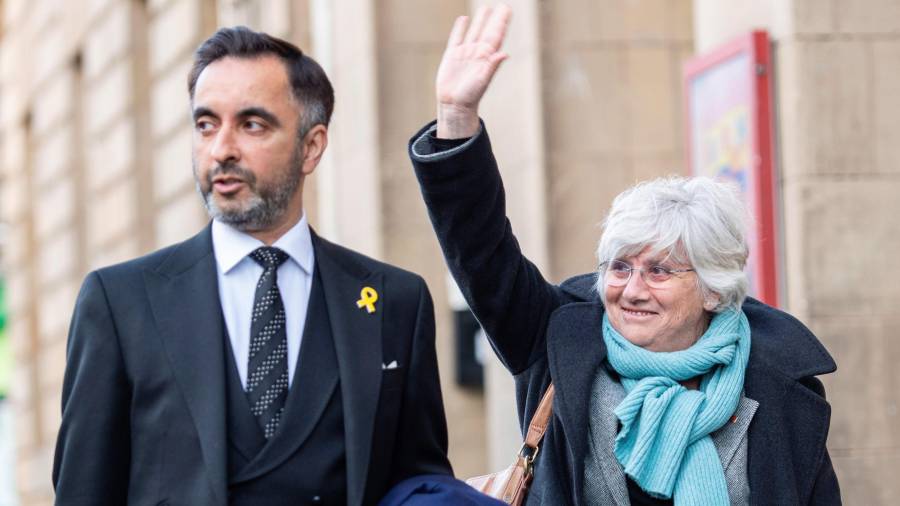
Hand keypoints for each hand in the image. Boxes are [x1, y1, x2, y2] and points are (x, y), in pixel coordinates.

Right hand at [436, 4, 511, 138]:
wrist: (454, 105)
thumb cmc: (470, 96)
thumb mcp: (482, 81)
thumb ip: (492, 66)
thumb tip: (504, 54)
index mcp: (487, 57)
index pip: (496, 35)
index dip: (502, 21)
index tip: (507, 9)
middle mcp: (477, 53)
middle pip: (487, 30)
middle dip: (495, 18)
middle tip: (502, 5)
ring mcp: (464, 53)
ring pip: (474, 31)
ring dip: (480, 20)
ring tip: (486, 8)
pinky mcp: (451, 56)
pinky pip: (456, 38)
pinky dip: (460, 28)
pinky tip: (463, 20)